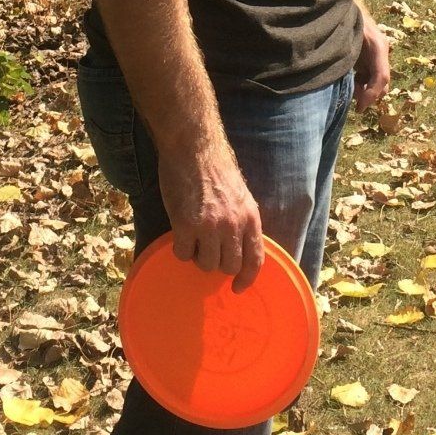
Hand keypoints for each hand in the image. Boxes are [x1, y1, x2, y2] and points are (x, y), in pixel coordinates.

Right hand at [156, 139, 265, 291]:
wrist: (193, 147)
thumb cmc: (215, 167)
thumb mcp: (241, 195)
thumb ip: (241, 220)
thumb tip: (237, 247)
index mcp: (251, 217)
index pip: (256, 259)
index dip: (247, 278)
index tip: (237, 287)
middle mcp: (233, 225)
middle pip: (229, 266)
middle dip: (218, 264)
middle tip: (207, 250)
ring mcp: (209, 226)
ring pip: (206, 265)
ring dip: (198, 257)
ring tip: (193, 239)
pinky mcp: (185, 225)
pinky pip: (183, 254)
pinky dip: (180, 249)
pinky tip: (179, 234)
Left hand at [353, 7, 390, 110]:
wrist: (342, 4)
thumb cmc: (343, 19)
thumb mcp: (344, 39)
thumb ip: (345, 60)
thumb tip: (347, 86)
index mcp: (377, 46)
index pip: (381, 77)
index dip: (371, 94)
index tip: (360, 107)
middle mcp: (381, 51)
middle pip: (383, 83)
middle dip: (369, 94)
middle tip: (352, 96)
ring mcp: (377, 54)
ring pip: (377, 82)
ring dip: (365, 90)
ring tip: (350, 87)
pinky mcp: (370, 57)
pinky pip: (370, 77)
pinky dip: (362, 84)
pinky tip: (350, 80)